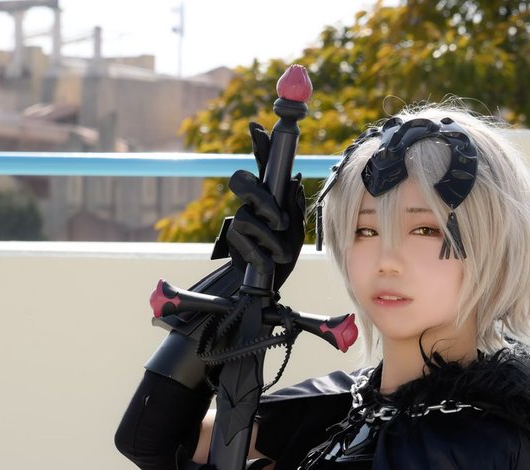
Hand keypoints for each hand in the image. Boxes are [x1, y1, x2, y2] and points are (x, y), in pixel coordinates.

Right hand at [213, 123, 305, 289]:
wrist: (274, 281)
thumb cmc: (285, 252)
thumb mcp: (297, 229)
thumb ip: (294, 205)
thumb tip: (293, 179)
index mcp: (271, 195)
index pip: (264, 166)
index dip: (260, 146)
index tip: (256, 127)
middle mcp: (252, 203)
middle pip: (241, 181)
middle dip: (260, 197)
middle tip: (277, 218)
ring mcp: (241, 219)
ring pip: (247, 216)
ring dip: (268, 237)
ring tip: (281, 252)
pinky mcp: (233, 239)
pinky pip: (242, 238)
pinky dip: (259, 251)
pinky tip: (267, 261)